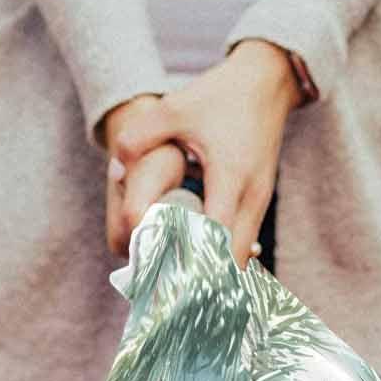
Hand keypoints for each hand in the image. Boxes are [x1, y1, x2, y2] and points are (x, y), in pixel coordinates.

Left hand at [107, 41, 302, 267]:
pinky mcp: (259, 203)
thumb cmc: (220, 96)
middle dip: (203, 281)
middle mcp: (251, 196)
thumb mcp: (176, 108)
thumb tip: (114, 167)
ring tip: (181, 289)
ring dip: (214, 274)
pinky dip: (223, 260)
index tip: (168, 284)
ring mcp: (260, 203)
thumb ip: (140, 135)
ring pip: (241, 257)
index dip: (193, 264)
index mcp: (230, 177)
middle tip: (170, 298)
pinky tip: (198, 267)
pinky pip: (243, 244)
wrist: (266, 82)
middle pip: (232, 261)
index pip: (215, 238)